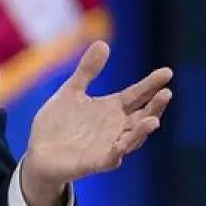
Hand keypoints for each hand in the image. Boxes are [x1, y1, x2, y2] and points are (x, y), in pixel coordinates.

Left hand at [23, 41, 172, 204]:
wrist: (38, 153)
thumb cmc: (58, 124)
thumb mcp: (71, 91)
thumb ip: (87, 71)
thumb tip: (103, 43)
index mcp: (111, 109)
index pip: (136, 95)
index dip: (151, 84)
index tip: (167, 72)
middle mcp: (115, 128)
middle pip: (142, 117)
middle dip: (155, 107)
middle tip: (166, 93)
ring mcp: (107, 146)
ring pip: (132, 139)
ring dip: (142, 131)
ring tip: (153, 120)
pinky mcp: (95, 163)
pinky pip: (110, 158)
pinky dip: (118, 152)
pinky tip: (122, 145)